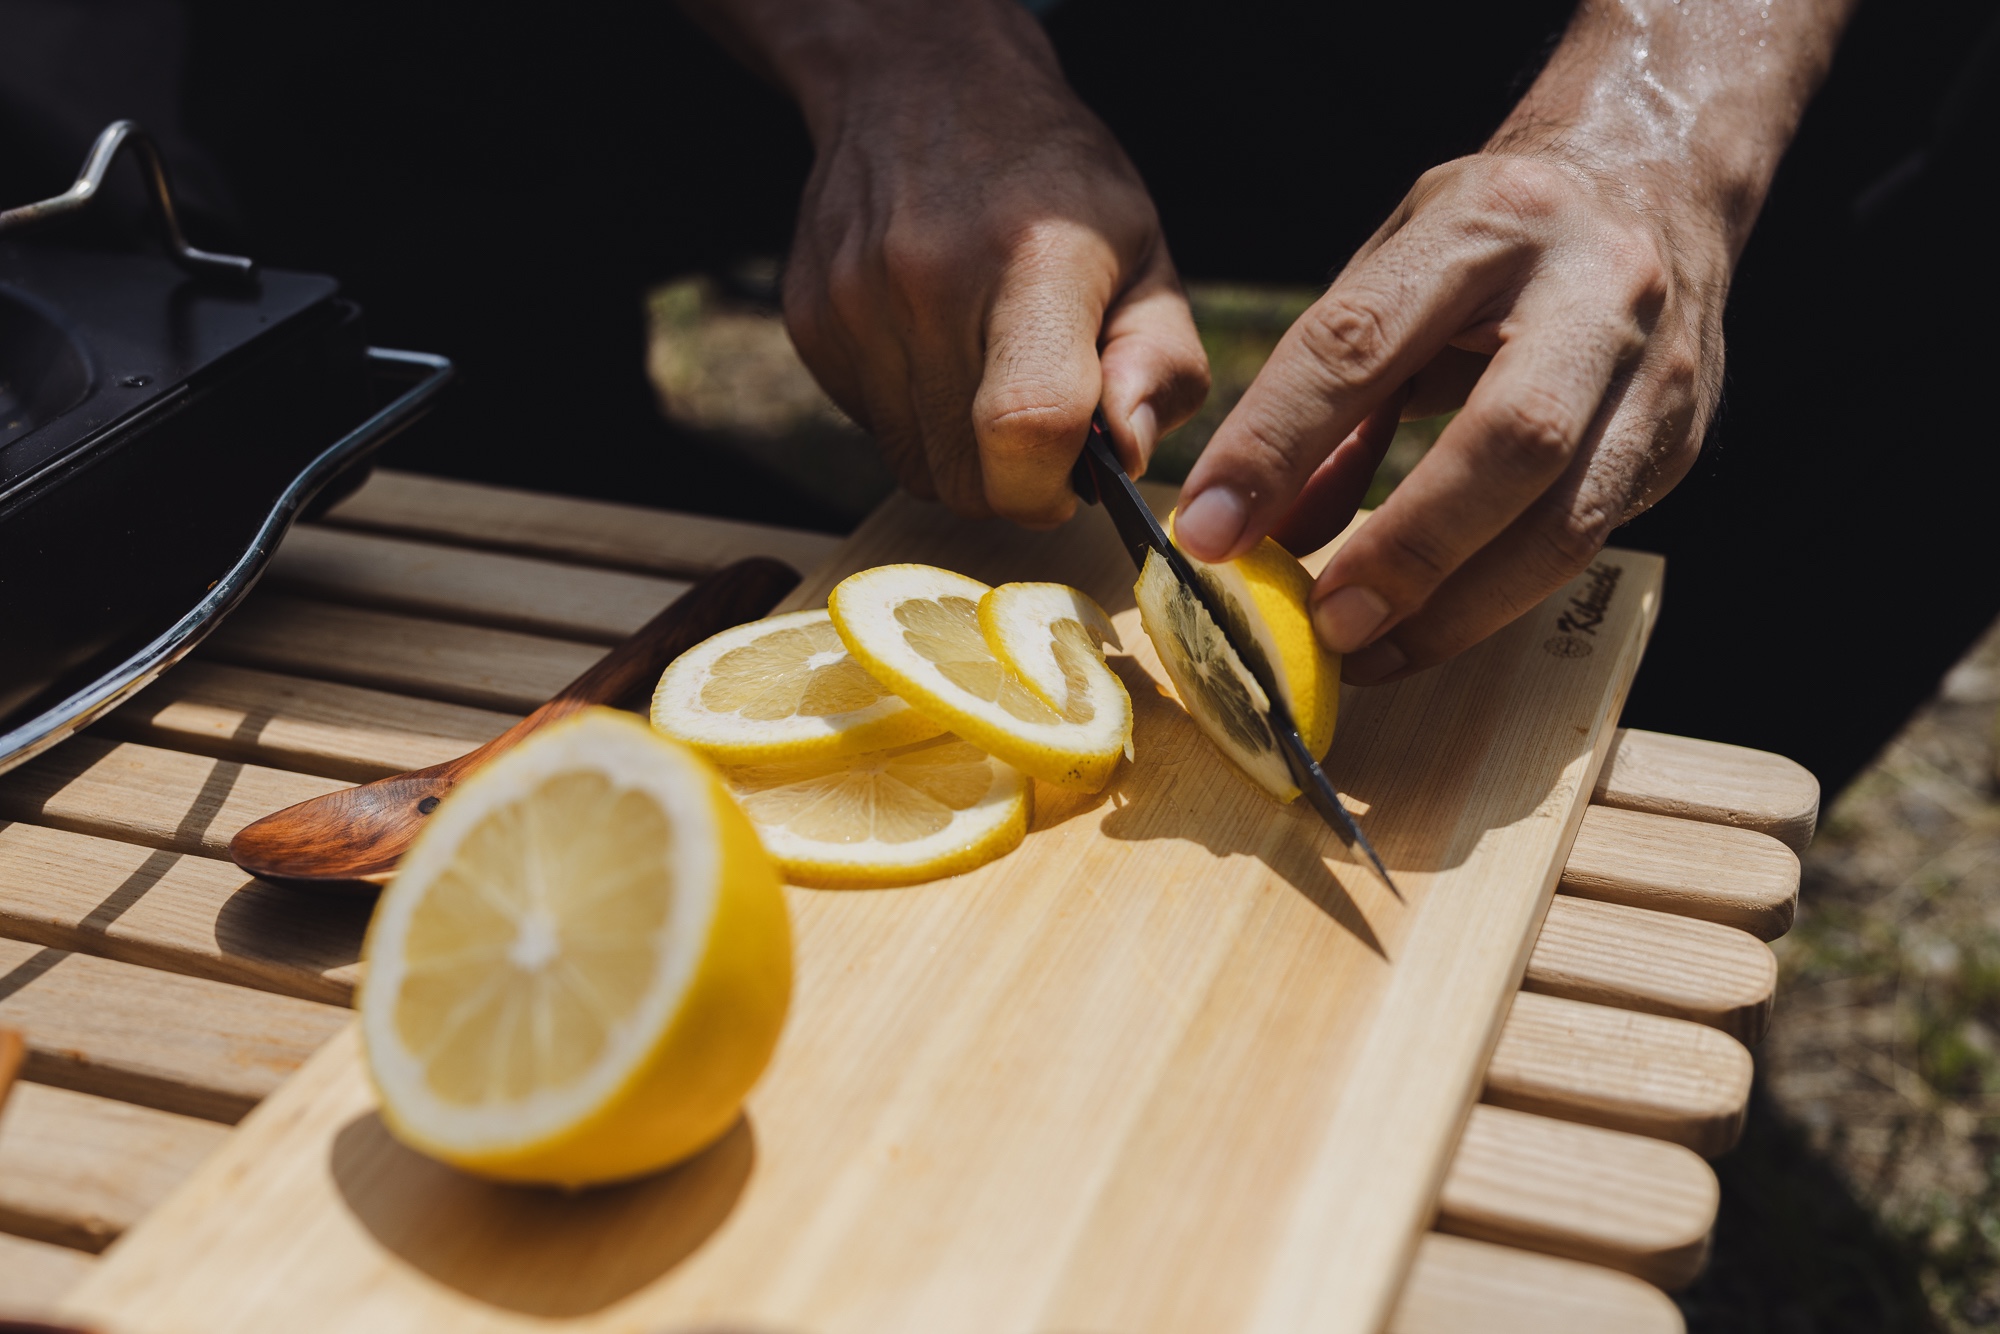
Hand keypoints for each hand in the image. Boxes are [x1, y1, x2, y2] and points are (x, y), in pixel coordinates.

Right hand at [772, 3, 1207, 525]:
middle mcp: (927, 281)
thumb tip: (1124, 458)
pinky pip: (873, 429)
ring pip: (913, 468)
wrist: (920, 84)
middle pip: (965, 475)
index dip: (1051, 486)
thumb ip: (1158, 363)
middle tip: (1042, 428)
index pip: (1026, 426)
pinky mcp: (810, 323)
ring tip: (988, 372)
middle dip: (1013, 484)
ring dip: (961, 453)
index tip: (1072, 480)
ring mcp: (853, 303)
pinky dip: (914, 417)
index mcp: (1032, 260)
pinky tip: (937, 349)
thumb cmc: (1056, 185)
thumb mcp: (1145, 252)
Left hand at [1177, 148, 1725, 684]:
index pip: (1361, 342)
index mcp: (1492, 220)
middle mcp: (1595, 288)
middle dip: (1405, 547)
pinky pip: (1584, 545)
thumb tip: (1249, 530)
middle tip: (1321, 621)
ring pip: (1566, 522)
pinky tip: (1425, 627)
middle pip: (1509, 440)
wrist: (1661, 185)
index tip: (1207, 531)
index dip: (1274, 444)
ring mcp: (1657, 372)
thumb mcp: (1392, 273)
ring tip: (1363, 650)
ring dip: (1454, 607)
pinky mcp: (1678, 444)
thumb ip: (1322, 394)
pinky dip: (1493, 601)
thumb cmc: (1493, 238)